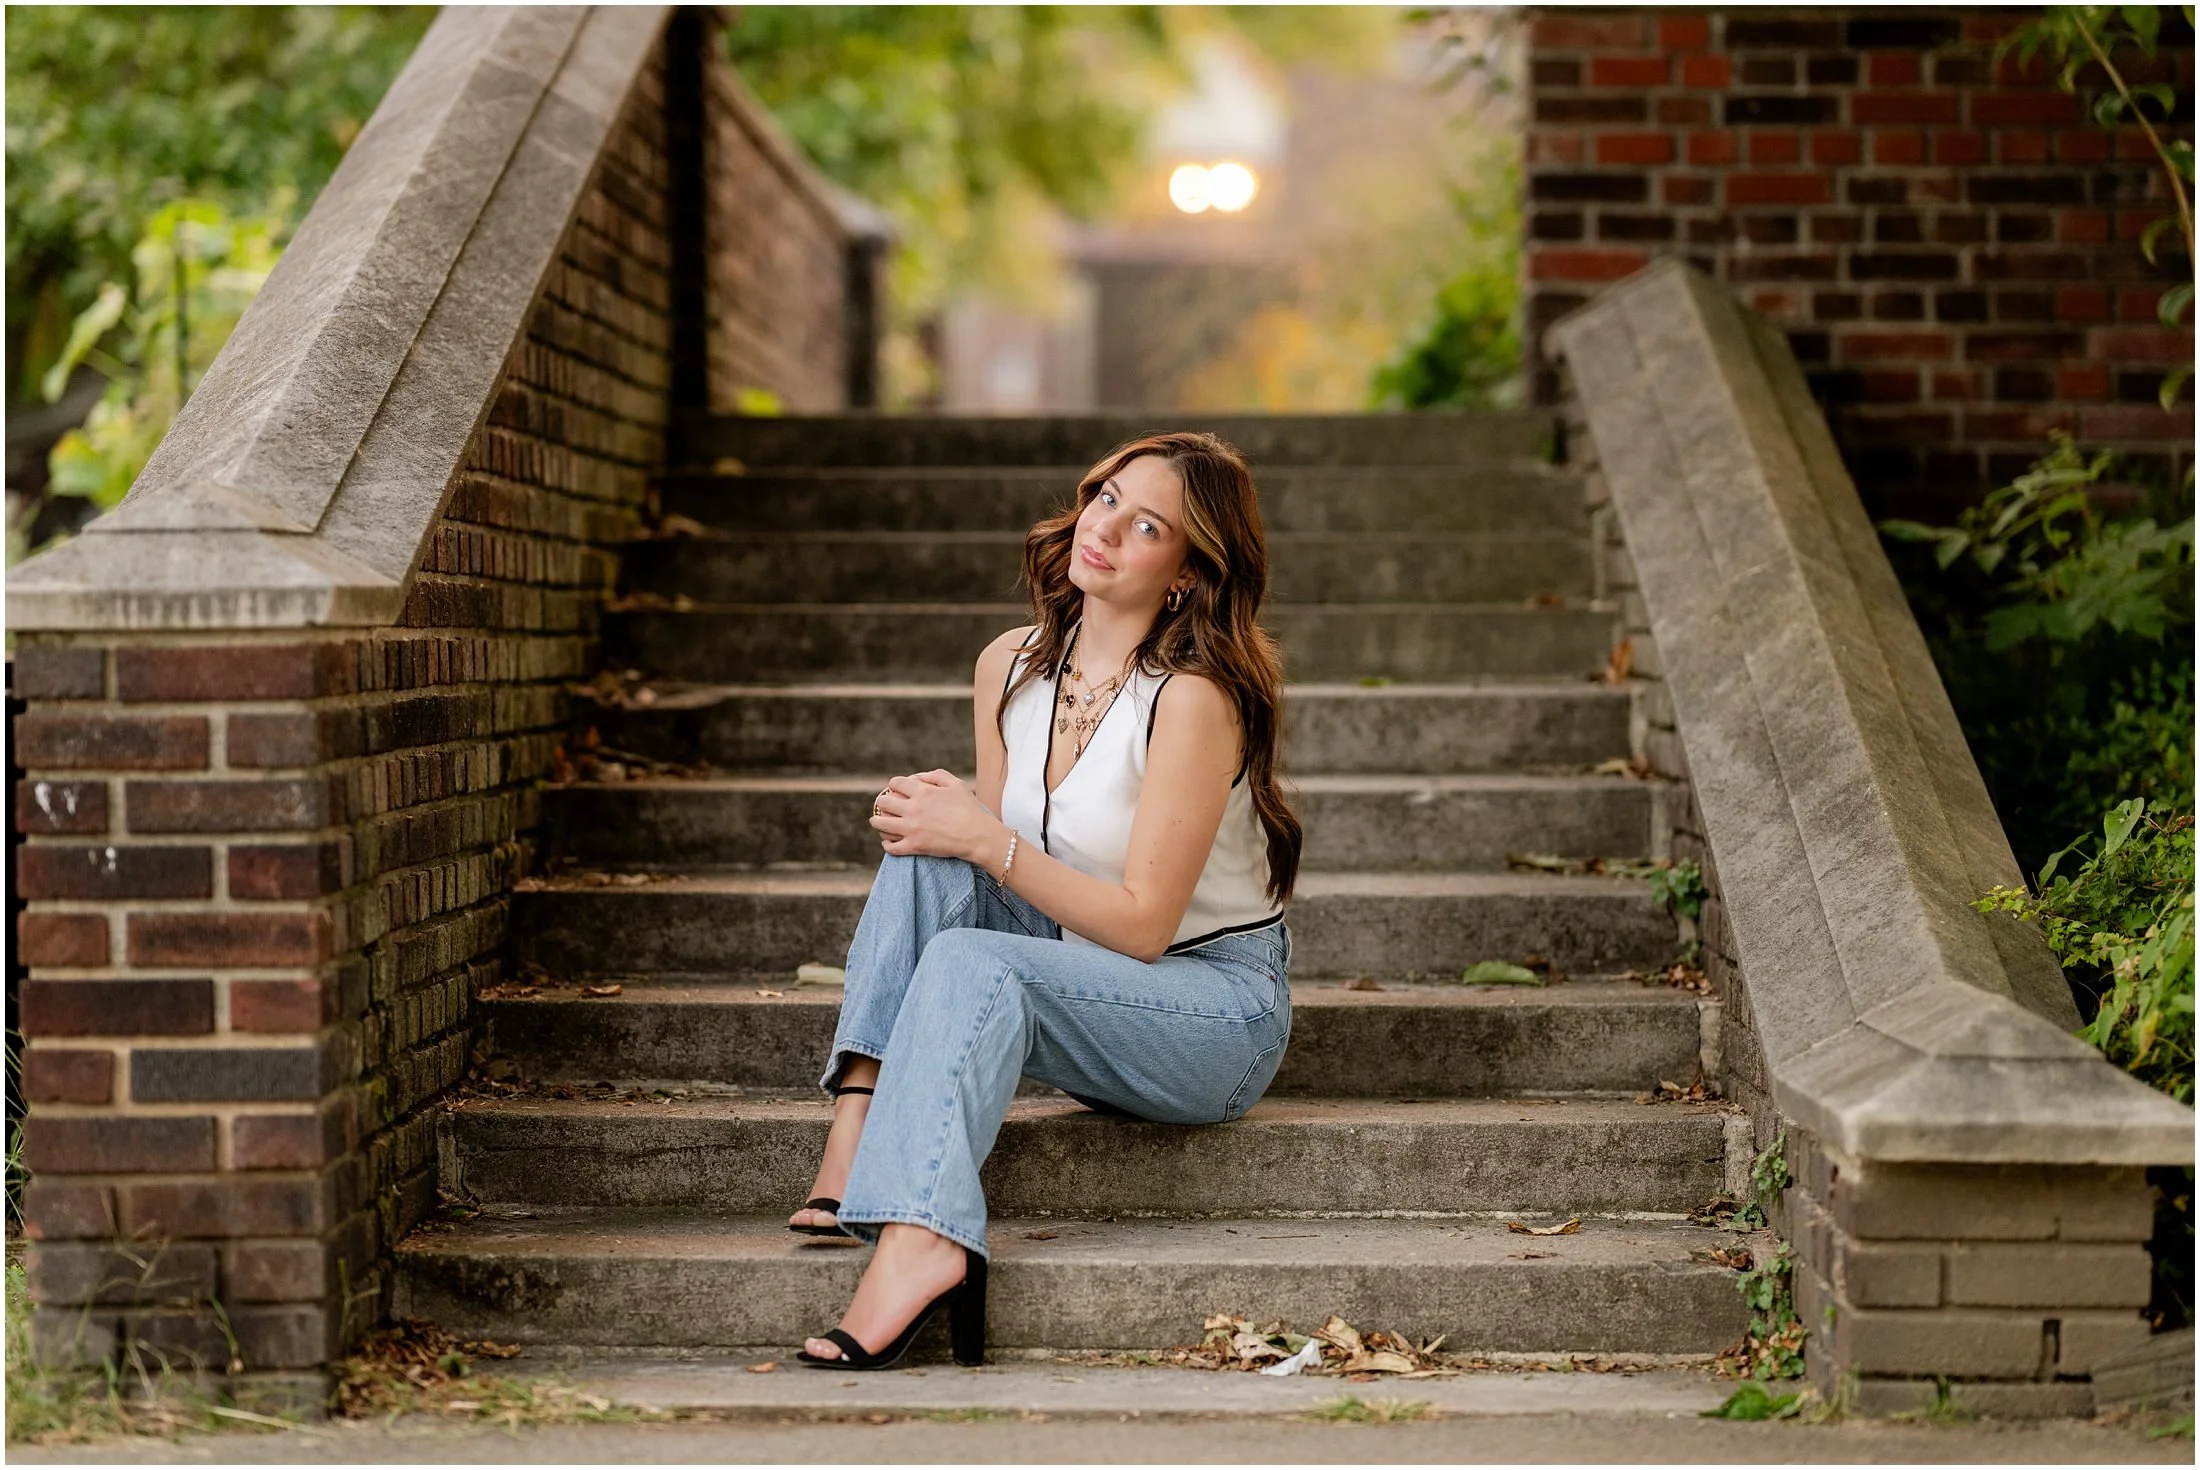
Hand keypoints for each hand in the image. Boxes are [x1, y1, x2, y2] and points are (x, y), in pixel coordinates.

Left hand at [871, 770, 1002, 865]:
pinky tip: (888, 841)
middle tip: (885, 806)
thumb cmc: (970, 809)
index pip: (895, 783)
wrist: (978, 836)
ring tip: (878, 822)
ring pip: (881, 824)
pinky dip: (887, 844)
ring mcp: (912, 829)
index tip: (896, 790)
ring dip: (877, 822)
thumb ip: (935, 776)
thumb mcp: (956, 784)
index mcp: (923, 792)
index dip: (894, 785)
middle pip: (883, 802)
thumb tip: (918, 778)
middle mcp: (913, 809)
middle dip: (882, 802)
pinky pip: (891, 847)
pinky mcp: (915, 847)